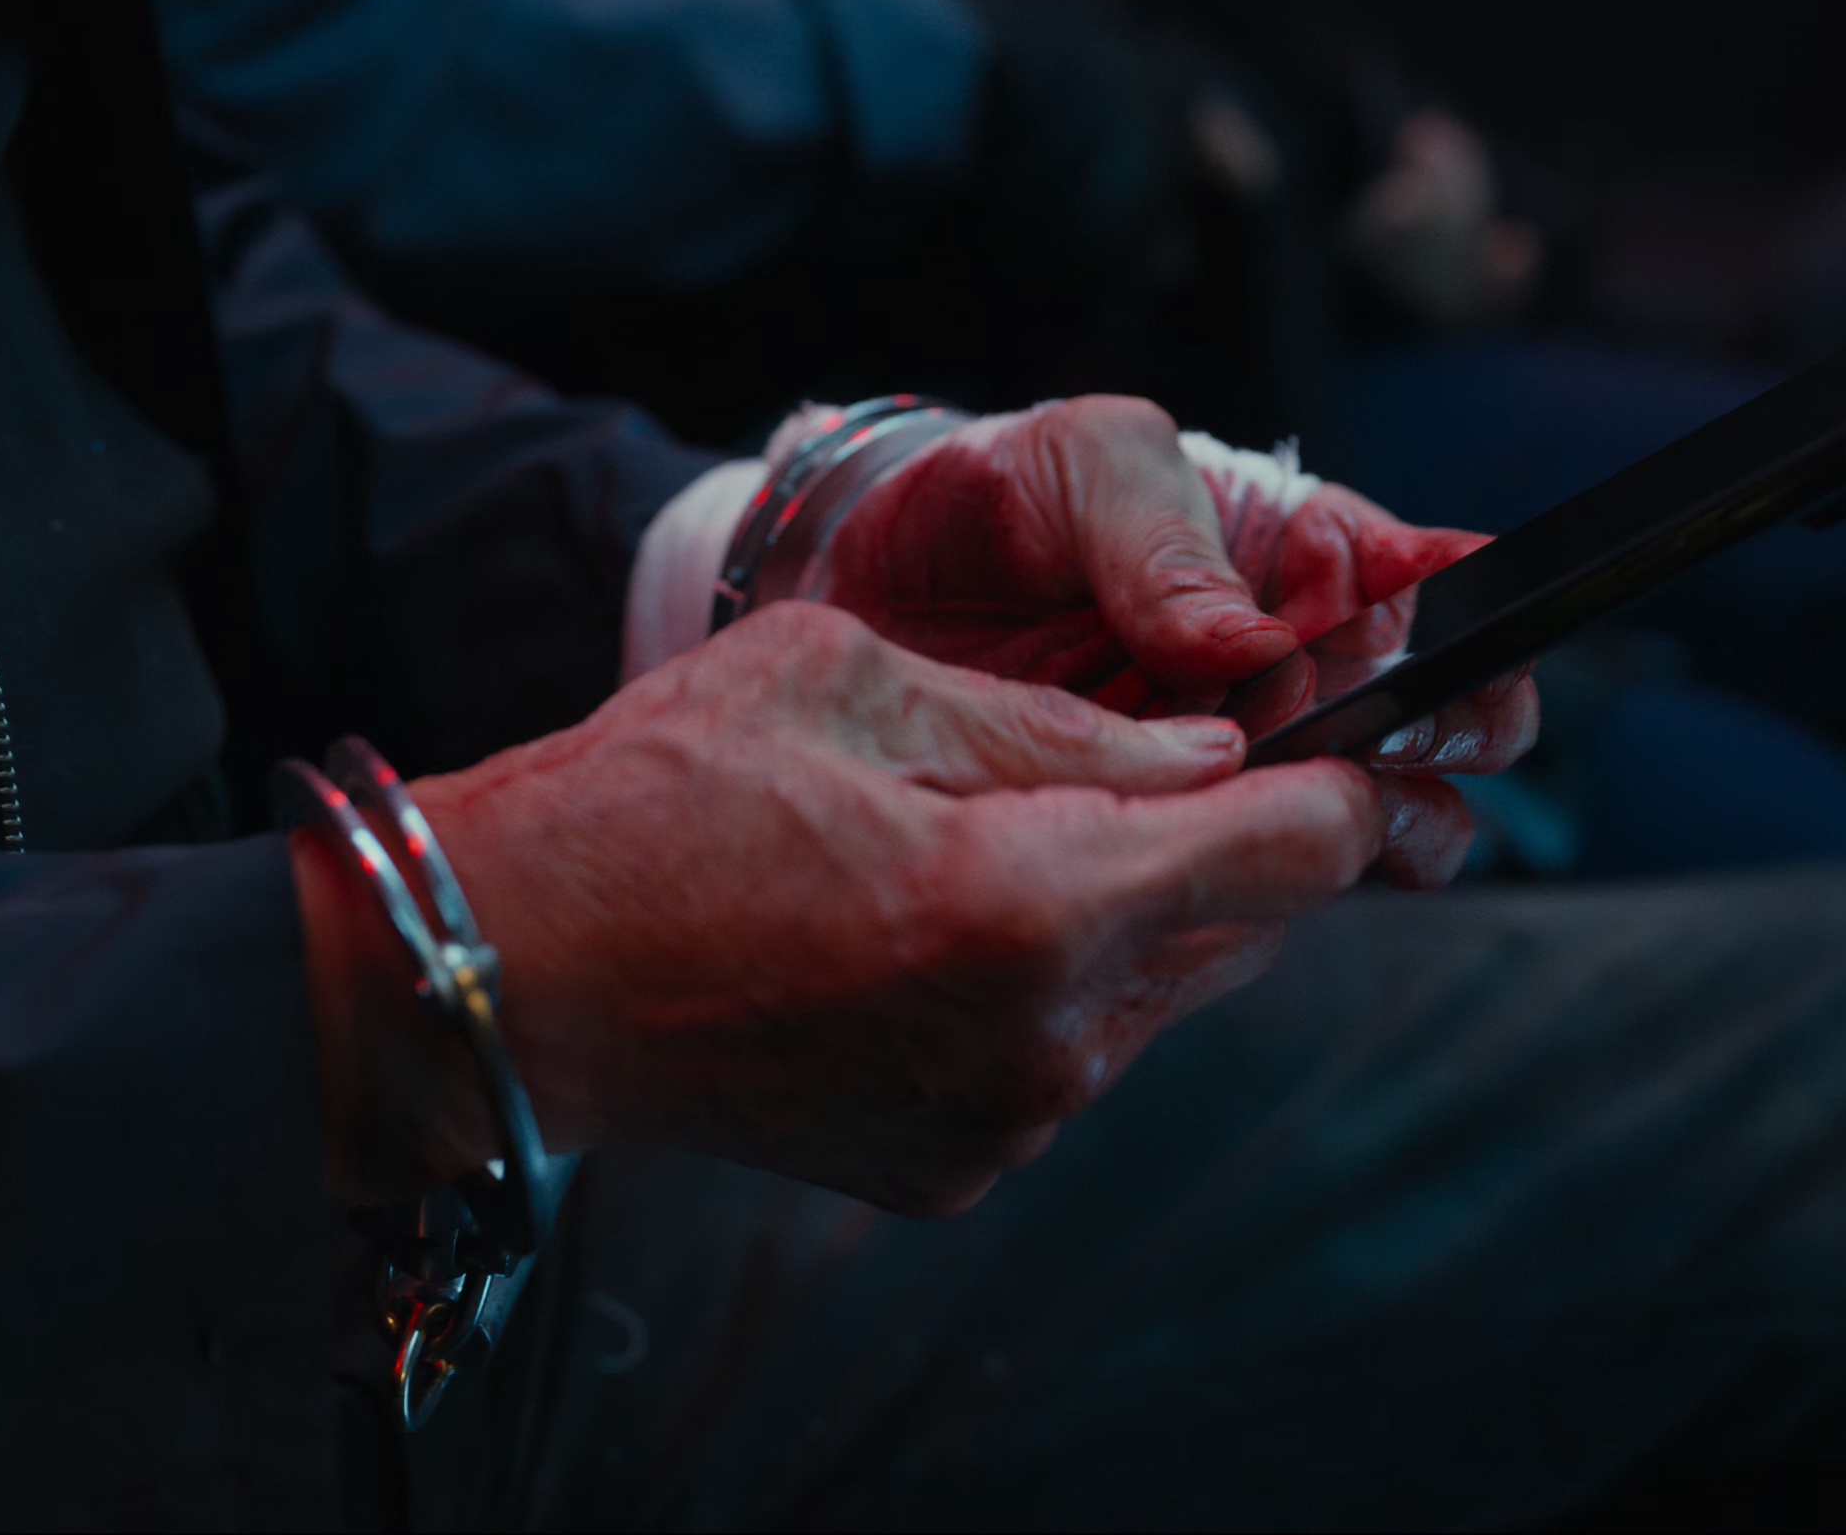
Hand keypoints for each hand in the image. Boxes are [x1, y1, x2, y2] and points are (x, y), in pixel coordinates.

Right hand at [312, 602, 1393, 1213]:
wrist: (510, 976)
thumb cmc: (656, 801)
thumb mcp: (859, 678)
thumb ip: (1062, 725)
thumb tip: (1208, 744)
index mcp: (1033, 905)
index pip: (1301, 847)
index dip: (1336, 772)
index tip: (1333, 726)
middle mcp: (1045, 1042)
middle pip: (1250, 924)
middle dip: (1227, 832)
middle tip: (1153, 750)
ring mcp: (1006, 1121)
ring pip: (1164, 990)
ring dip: (1132, 908)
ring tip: (999, 829)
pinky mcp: (961, 1167)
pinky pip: (1073, 1052)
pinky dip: (1051, 982)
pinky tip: (933, 922)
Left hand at [812, 394, 1538, 877]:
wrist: (857, 594)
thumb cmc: (990, 497)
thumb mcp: (1080, 464)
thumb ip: (1167, 541)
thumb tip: (1260, 649)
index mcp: (1310, 553)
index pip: (1445, 591)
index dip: (1466, 624)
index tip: (1419, 650)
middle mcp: (1307, 666)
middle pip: (1445, 722)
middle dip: (1429, 734)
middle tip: (1352, 738)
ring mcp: (1249, 764)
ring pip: (1376, 818)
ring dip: (1363, 823)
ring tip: (1286, 806)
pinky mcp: (1180, 838)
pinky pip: (1257, 877)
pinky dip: (1258, 880)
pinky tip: (1212, 859)